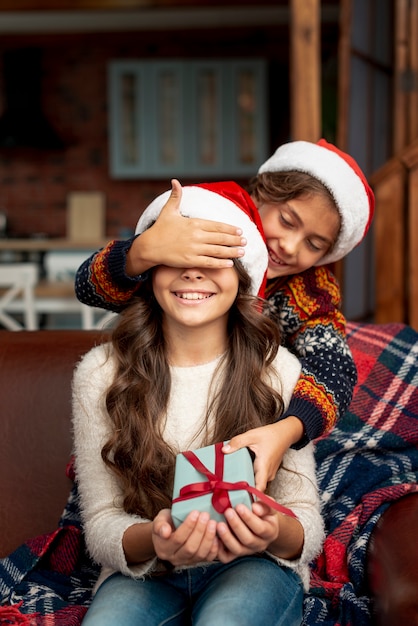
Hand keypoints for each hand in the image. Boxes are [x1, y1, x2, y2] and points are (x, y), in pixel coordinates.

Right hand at [126, 179, 246, 275]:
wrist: (149, 246)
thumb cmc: (160, 229)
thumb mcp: (168, 211)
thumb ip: (176, 196)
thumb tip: (175, 181)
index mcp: (194, 223)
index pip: (217, 226)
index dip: (230, 229)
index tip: (240, 231)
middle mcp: (196, 235)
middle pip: (221, 238)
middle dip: (235, 240)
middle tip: (245, 242)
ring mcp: (194, 249)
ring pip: (218, 251)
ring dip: (232, 252)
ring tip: (242, 252)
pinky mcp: (190, 260)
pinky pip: (209, 262)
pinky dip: (221, 263)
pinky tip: (230, 263)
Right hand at [152, 508, 218, 566]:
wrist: (169, 533)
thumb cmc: (166, 523)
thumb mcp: (159, 520)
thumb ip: (159, 525)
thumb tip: (165, 532)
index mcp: (163, 548)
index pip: (177, 539)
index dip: (188, 526)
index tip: (195, 512)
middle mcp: (174, 559)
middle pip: (190, 548)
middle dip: (200, 531)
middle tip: (206, 516)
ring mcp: (187, 562)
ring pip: (200, 554)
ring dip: (208, 538)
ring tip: (213, 523)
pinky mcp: (197, 562)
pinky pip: (208, 558)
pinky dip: (214, 548)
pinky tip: (217, 536)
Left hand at [216, 501, 280, 562]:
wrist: (260, 524)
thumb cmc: (262, 513)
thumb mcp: (268, 506)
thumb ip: (264, 505)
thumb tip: (255, 508)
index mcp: (270, 532)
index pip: (260, 528)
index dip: (249, 518)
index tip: (239, 506)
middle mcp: (260, 544)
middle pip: (248, 540)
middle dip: (236, 525)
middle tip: (228, 512)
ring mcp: (247, 551)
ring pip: (237, 549)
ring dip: (227, 537)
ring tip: (219, 524)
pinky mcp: (235, 555)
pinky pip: (226, 557)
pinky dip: (219, 549)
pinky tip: (214, 537)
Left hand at [222, 417, 303, 490]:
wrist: (285, 433)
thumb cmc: (271, 435)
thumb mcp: (252, 436)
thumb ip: (237, 442)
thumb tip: (224, 450)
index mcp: (264, 467)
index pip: (259, 488)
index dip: (250, 495)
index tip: (239, 498)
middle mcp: (268, 473)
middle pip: (255, 487)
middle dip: (243, 490)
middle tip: (228, 491)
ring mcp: (269, 474)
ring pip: (257, 483)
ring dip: (247, 484)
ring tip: (231, 484)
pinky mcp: (268, 472)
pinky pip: (258, 478)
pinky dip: (250, 477)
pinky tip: (240, 474)